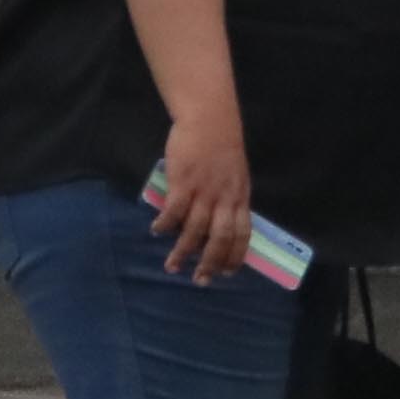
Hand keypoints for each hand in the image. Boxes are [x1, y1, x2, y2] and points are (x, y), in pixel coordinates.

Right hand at [143, 97, 254, 282]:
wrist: (210, 118)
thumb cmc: (222, 146)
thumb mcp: (236, 175)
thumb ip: (230, 198)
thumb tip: (219, 223)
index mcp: (240, 197)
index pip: (242, 235)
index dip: (234, 256)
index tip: (225, 273)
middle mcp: (224, 198)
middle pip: (219, 239)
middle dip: (209, 264)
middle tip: (199, 280)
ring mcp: (204, 191)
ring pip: (194, 231)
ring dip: (182, 252)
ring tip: (171, 266)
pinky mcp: (184, 182)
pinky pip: (174, 211)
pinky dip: (165, 225)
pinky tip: (157, 231)